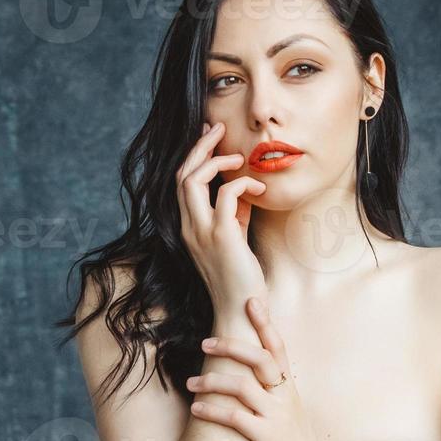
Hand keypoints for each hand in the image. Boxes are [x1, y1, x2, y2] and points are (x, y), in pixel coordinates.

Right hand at [177, 121, 267, 314]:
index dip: (193, 155)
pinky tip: (260, 187)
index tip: (209, 136)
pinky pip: (227, 195)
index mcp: (188, 226)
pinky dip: (243, 183)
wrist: (239, 312)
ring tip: (239, 157)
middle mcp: (188, 227)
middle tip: (217, 127)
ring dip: (216, 160)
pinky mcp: (222, 237)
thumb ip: (234, 214)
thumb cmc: (239, 278)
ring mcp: (202, 232)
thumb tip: (244, 189)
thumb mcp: (234, 239)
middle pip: (182, 174)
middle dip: (199, 146)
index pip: (181, 182)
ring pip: (193, 180)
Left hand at [185, 296, 340, 440]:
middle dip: (231, 345)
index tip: (251, 301)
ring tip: (191, 382)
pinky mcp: (268, 439)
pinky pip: (236, 417)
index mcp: (288, 388)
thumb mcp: (285, 413)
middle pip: (260, 358)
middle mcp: (285, 397)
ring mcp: (277, 417)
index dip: (265, 323)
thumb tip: (247, 374)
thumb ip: (271, 392)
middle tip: (205, 342)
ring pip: (243, 385)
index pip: (278, 347)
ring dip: (213, 380)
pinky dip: (213, 410)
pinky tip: (196, 410)